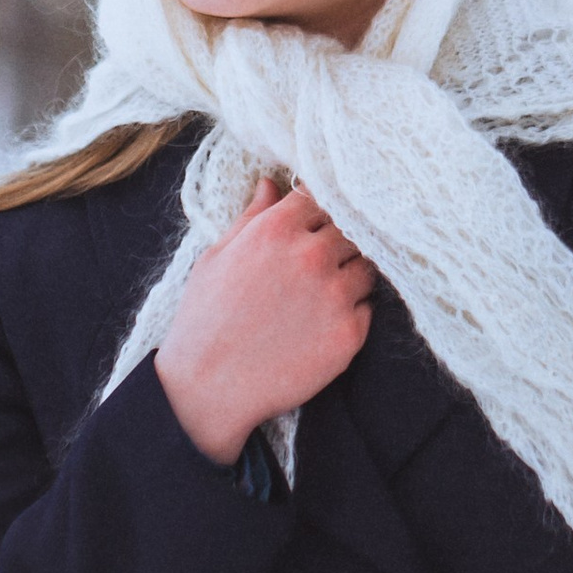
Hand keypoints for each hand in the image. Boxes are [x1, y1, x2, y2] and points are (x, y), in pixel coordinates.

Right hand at [154, 177, 375, 464]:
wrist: (207, 388)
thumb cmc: (204, 320)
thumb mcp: (217, 257)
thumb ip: (251, 217)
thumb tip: (271, 184)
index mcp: (277, 229)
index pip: (321, 197)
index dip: (317, 210)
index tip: (314, 223)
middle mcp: (312, 255)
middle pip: (350, 228)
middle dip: (337, 240)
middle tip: (319, 263)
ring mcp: (335, 294)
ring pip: (366, 265)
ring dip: (350, 273)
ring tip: (322, 295)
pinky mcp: (350, 333)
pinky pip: (368, 307)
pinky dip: (353, 311)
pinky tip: (322, 324)